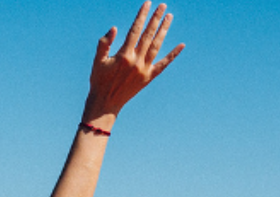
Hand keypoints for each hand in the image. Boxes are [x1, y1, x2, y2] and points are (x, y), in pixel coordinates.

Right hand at [84, 2, 183, 121]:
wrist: (106, 103)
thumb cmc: (99, 80)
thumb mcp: (98, 61)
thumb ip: (104, 43)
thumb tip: (115, 28)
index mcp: (123, 55)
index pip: (135, 30)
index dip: (142, 15)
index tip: (148, 3)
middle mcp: (136, 61)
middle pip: (148, 35)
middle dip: (156, 18)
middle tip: (163, 5)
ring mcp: (144, 70)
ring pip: (157, 45)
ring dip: (164, 30)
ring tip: (169, 17)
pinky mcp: (149, 78)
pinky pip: (163, 64)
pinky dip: (173, 55)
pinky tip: (181, 45)